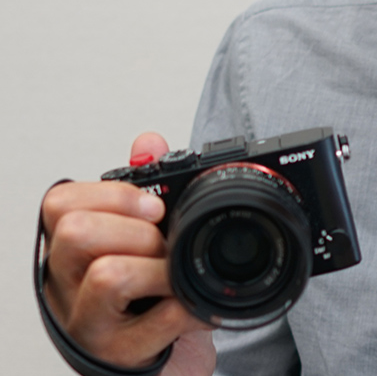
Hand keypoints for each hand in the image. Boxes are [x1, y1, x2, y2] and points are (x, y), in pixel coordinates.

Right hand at [41, 133, 215, 374]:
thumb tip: (148, 143)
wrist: (161, 362)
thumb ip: (145, 186)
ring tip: (173, 278)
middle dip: (136, 230)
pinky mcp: (120, 354)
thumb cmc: (146, 296)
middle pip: (75, 232)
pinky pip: (157, 319)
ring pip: (106, 275)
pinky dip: (187, 306)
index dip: (114, 195)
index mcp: (72, 248)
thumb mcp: (145, 237)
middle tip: (162, 245)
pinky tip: (194, 307)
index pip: (61, 203)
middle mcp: (68, 284)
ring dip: (158, 268)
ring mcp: (89, 322)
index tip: (154, 206)